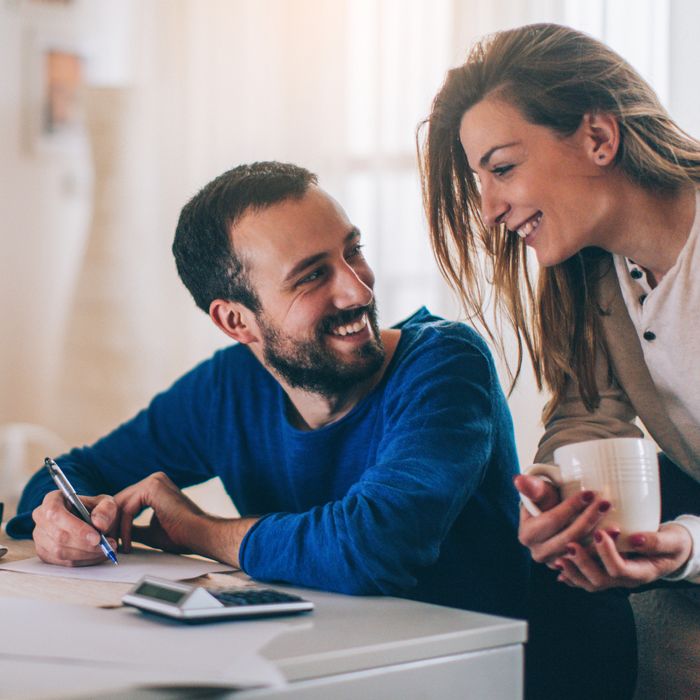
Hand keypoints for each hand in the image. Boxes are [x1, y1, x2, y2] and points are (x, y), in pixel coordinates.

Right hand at [32, 490, 118, 565]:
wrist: (95, 523)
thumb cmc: (98, 510)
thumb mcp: (107, 503)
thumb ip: (106, 510)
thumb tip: (99, 524)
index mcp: (52, 500)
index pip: (56, 513)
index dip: (76, 527)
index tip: (96, 537)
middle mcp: (41, 518)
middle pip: (58, 536)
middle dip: (84, 544)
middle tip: (106, 546)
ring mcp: (40, 537)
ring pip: (59, 552)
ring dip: (85, 554)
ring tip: (105, 550)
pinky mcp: (44, 553)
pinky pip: (61, 562)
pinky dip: (82, 561)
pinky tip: (96, 555)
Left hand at [114, 472, 204, 554]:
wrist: (199, 534)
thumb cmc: (182, 535)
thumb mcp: (150, 531)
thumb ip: (134, 528)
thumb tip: (116, 532)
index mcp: (155, 488)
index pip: (125, 501)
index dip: (115, 522)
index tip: (111, 541)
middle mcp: (154, 480)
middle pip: (120, 500)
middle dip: (111, 524)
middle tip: (106, 544)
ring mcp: (154, 481)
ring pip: (121, 504)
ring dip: (115, 527)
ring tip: (115, 545)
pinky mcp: (153, 486)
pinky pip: (128, 508)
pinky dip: (124, 527)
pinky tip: (127, 542)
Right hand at [515, 474, 612, 564]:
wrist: (552, 517)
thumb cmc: (546, 501)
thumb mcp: (539, 492)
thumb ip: (532, 487)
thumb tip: (518, 479)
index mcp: (527, 535)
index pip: (553, 521)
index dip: (571, 507)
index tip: (589, 493)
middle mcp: (539, 553)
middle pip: (568, 538)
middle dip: (588, 520)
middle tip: (606, 504)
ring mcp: (555, 564)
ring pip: (580, 553)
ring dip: (600, 541)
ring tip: (616, 525)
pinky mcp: (572, 570)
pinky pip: (589, 562)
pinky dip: (604, 553)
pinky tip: (616, 541)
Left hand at [553, 523, 692, 590]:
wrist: (671, 550)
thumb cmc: (672, 544)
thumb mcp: (671, 540)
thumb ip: (656, 542)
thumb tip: (636, 539)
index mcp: (641, 573)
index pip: (620, 570)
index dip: (607, 554)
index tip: (598, 532)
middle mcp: (625, 580)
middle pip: (600, 580)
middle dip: (583, 564)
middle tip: (570, 545)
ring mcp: (614, 578)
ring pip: (590, 583)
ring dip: (573, 571)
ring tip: (559, 556)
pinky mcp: (606, 572)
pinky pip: (586, 580)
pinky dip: (572, 574)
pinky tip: (558, 567)